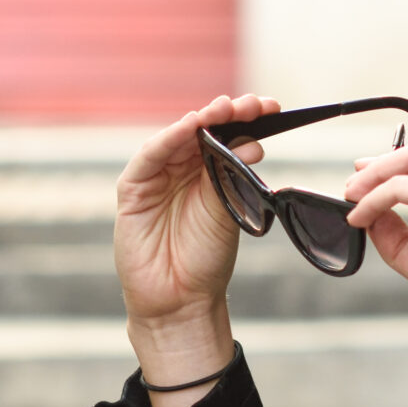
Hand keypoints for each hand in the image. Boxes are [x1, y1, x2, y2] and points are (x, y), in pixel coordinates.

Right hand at [114, 94, 277, 401]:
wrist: (180, 301)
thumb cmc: (206, 260)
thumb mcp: (229, 213)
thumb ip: (235, 178)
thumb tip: (254, 144)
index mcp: (208, 173)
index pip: (226, 136)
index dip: (247, 120)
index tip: (273, 108)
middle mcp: (182, 169)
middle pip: (203, 130)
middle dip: (228, 113)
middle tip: (252, 105)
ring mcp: (157, 176)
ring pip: (177, 137)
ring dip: (201, 120)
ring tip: (225, 111)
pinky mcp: (134, 188)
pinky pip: (150, 156)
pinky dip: (169, 139)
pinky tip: (190, 127)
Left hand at [343, 141, 407, 377]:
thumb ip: (402, 235)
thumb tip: (372, 216)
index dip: (405, 162)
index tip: (374, 175)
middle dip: (386, 163)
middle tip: (356, 183)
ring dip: (376, 176)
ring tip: (352, 198)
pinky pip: (401, 185)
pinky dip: (374, 198)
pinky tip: (360, 217)